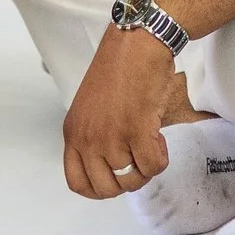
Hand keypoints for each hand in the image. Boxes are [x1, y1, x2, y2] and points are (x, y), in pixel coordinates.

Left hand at [62, 27, 176, 198]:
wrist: (138, 45)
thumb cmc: (120, 68)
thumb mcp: (91, 108)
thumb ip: (94, 136)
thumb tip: (112, 161)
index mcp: (73, 133)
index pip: (77, 182)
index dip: (99, 189)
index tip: (116, 179)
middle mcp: (87, 139)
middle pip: (106, 188)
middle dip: (127, 181)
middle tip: (139, 162)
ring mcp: (111, 137)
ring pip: (133, 178)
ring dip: (147, 167)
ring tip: (151, 143)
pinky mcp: (136, 130)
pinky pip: (153, 166)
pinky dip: (161, 158)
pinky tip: (159, 138)